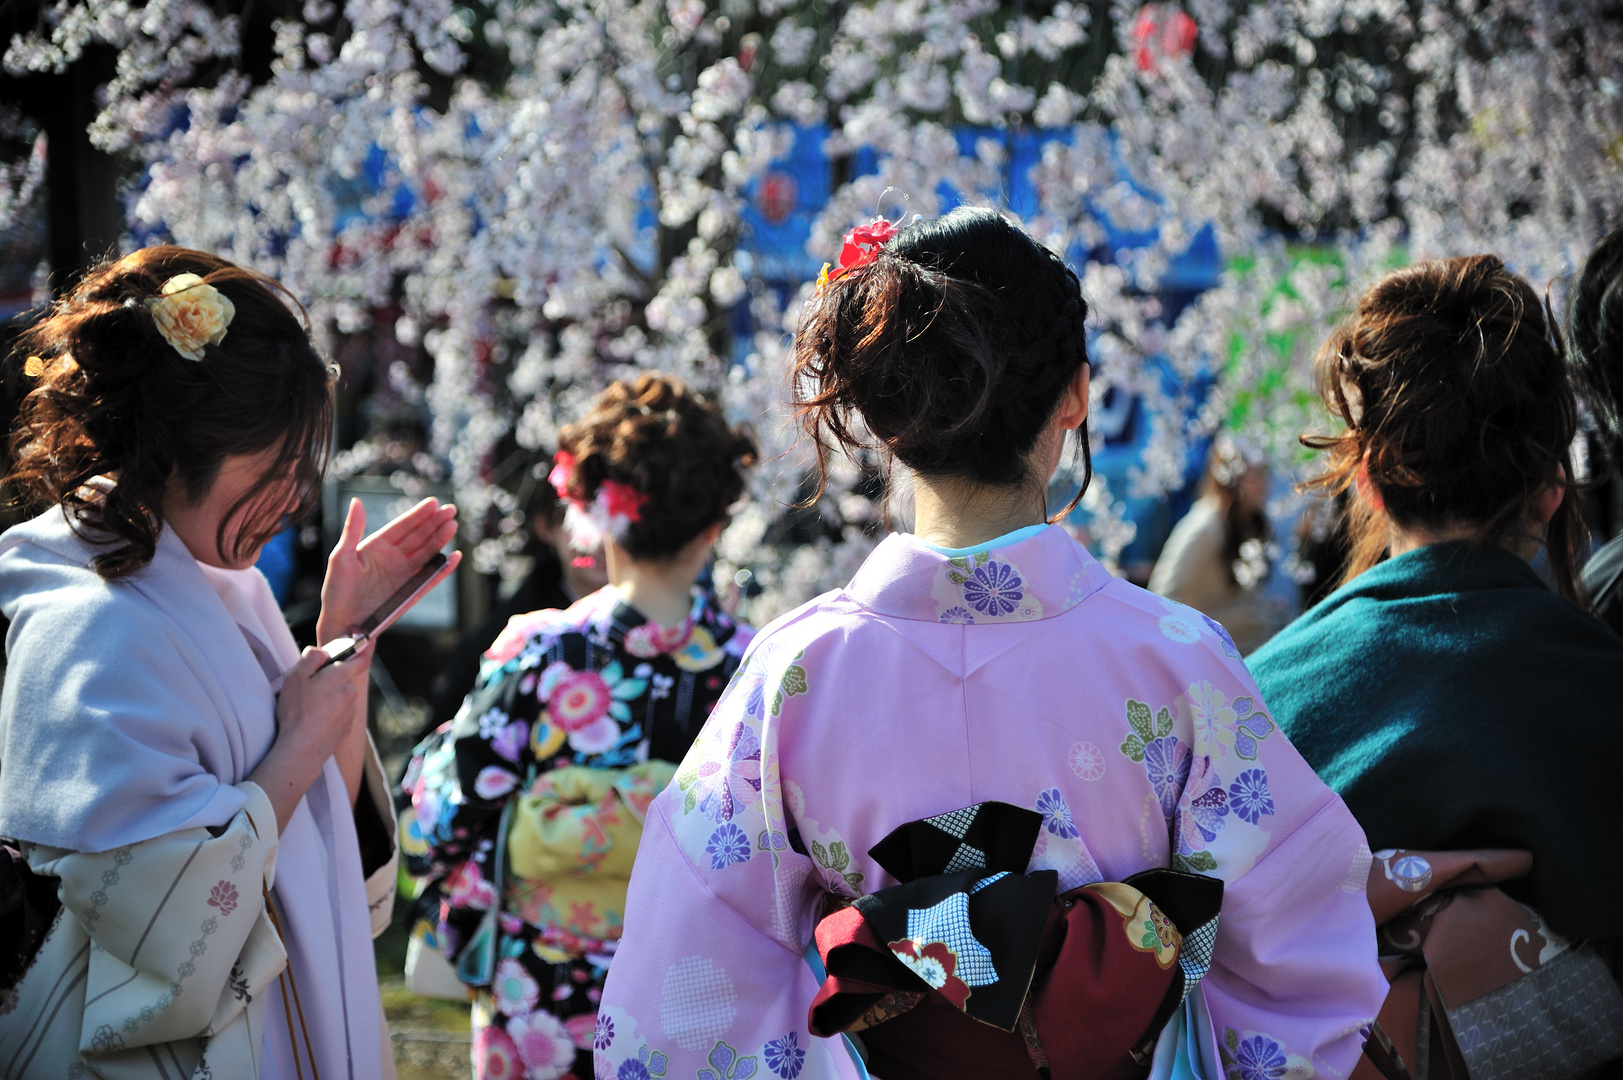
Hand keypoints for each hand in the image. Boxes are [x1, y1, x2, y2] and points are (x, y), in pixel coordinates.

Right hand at [251, 644, 372, 832]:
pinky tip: (313, 722)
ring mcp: (350, 712)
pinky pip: (339, 715)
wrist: (302, 749)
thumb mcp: (295, 678)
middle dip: (330, 680)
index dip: (364, 649)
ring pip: (341, 698)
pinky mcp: (346, 728)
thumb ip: (310, 659)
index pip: (360, 659)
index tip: (368, 642)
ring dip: (329, 699)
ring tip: (307, 709)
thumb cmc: (296, 712)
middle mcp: (350, 693)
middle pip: (344, 679)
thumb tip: (321, 651)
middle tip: (309, 688)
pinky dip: (329, 715)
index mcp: (340, 677)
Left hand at [318, 497, 460, 645]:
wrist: (342, 625)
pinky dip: (443, 569)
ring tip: (453, 525)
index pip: (402, 527)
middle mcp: (393, 558)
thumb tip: (357, 501)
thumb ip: (352, 529)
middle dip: (435, 523)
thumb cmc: (336, 592)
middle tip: (451, 510)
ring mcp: (403, 575)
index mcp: (377, 547)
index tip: (433, 503)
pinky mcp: (410, 592)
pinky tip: (453, 557)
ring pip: (427, 553)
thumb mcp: (340, 557)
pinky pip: (430, 578)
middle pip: (419, 536)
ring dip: (440, 540)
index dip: (418, 515)